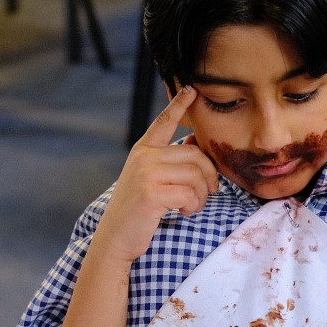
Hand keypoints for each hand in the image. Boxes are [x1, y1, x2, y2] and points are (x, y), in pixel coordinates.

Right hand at [92, 87, 217, 265]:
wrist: (116, 238)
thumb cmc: (137, 212)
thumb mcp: (147, 180)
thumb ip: (167, 163)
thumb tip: (197, 147)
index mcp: (143, 150)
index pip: (164, 121)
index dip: (179, 104)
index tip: (192, 89)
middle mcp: (143, 156)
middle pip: (196, 155)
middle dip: (210, 176)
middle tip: (210, 192)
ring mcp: (146, 173)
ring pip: (196, 175)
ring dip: (202, 195)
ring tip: (192, 206)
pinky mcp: (151, 192)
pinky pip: (189, 194)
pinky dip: (193, 206)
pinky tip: (183, 212)